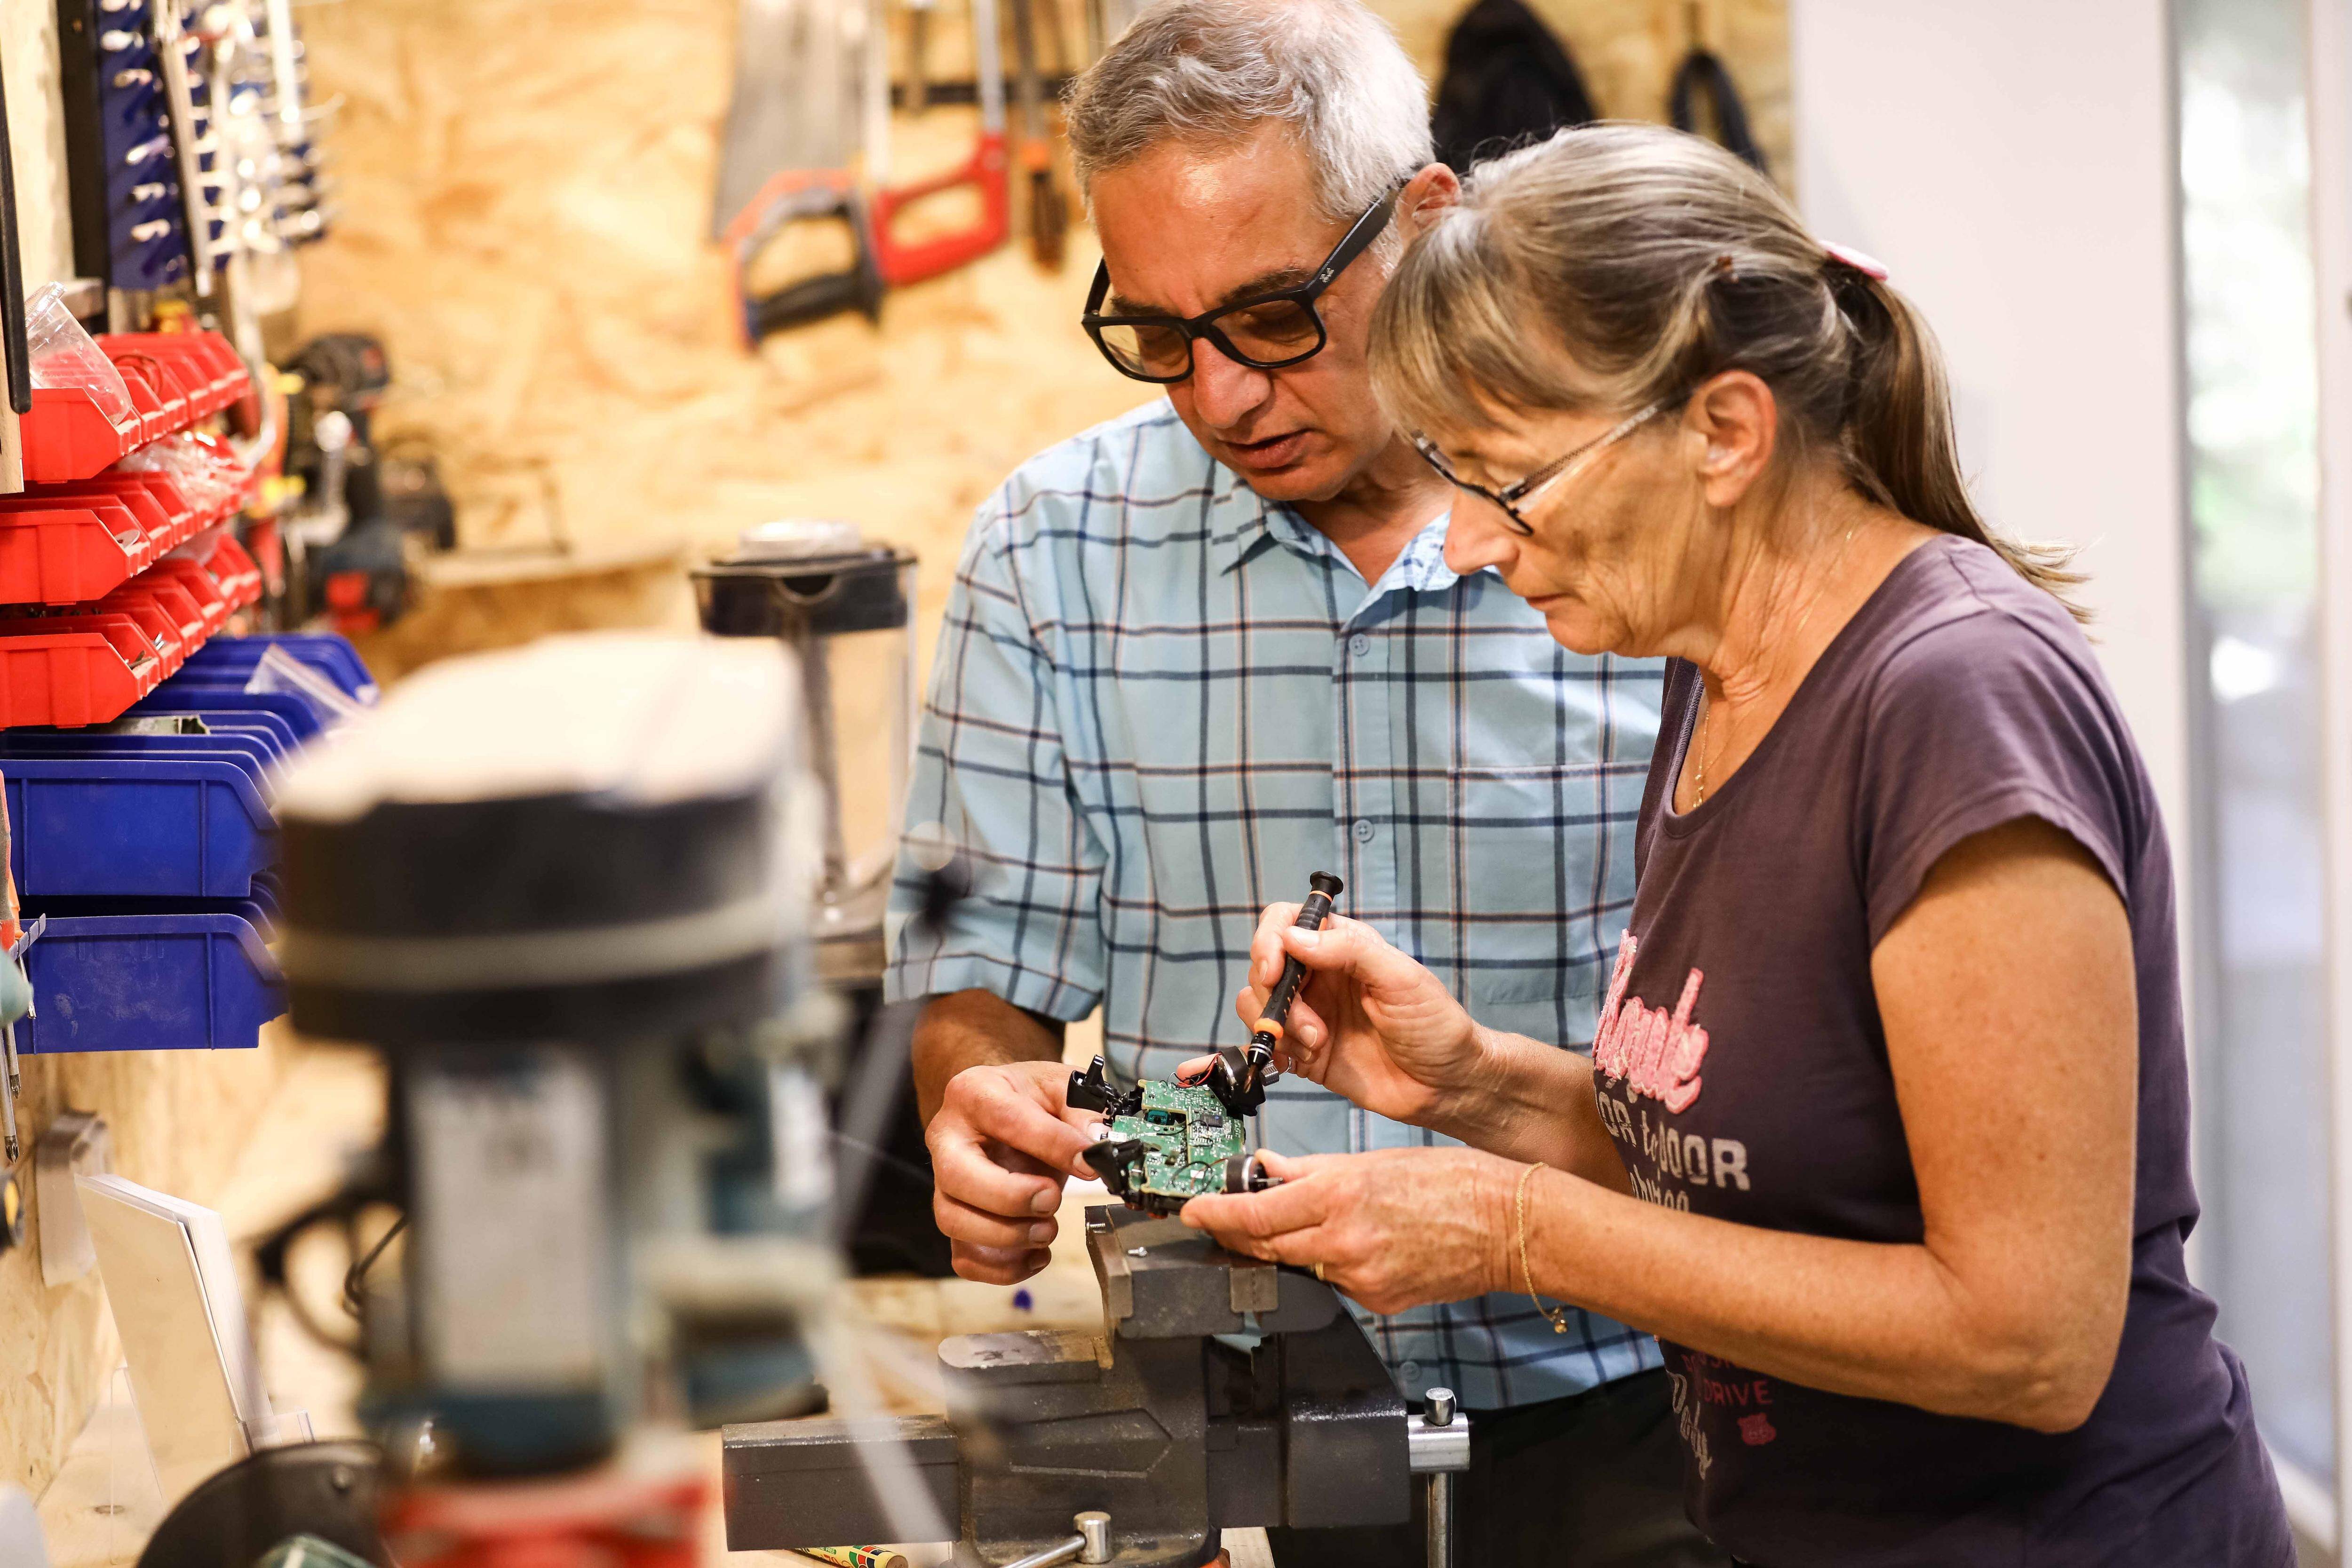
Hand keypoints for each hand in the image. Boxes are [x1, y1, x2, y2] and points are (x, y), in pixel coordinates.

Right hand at [926, 1059, 1104, 1284]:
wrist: (1002, 1110)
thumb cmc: (1029, 1100)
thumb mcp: (1060, 1089)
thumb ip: (1082, 1112)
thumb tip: (1099, 1146)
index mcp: (974, 1093)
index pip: (1007, 1120)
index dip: (1052, 1145)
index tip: (1090, 1164)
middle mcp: (947, 1139)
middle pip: (958, 1177)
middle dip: (1011, 1197)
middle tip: (1053, 1200)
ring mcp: (945, 1183)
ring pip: (954, 1220)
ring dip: (1007, 1236)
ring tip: (1047, 1229)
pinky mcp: (957, 1218)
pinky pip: (964, 1258)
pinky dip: (1003, 1267)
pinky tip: (1037, 1254)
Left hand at [1179, 1148, 1518, 1314]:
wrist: (1506, 1226)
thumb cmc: (1452, 1182)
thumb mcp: (1372, 1160)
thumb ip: (1311, 1168)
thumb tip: (1269, 1168)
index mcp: (1339, 1194)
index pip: (1254, 1213)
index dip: (1214, 1215)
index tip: (1192, 1211)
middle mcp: (1343, 1240)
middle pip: (1264, 1246)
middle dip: (1234, 1234)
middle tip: (1217, 1220)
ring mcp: (1359, 1277)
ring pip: (1297, 1265)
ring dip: (1281, 1247)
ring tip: (1284, 1225)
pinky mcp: (1376, 1301)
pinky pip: (1334, 1283)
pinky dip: (1326, 1264)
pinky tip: (1343, 1245)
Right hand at [1225, 906, 1491, 1126]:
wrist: (1446, 1086)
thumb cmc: (1435, 1025)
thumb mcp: (1401, 978)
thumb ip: (1349, 951)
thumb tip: (1293, 936)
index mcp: (1342, 947)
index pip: (1286, 922)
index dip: (1269, 941)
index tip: (1275, 970)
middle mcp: (1320, 976)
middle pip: (1263, 966)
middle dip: (1276, 996)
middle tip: (1313, 1025)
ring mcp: (1309, 1014)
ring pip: (1256, 1004)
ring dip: (1278, 1026)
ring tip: (1318, 1044)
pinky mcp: (1304, 1051)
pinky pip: (1265, 1042)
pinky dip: (1274, 1051)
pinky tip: (1306, 1060)